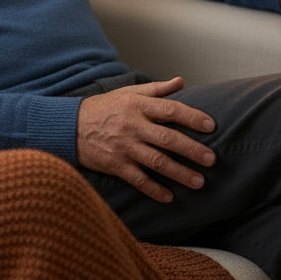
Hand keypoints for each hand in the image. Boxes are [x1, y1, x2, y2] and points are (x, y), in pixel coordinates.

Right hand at [77, 77, 217, 202]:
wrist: (68, 126)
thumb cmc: (102, 108)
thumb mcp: (127, 93)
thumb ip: (156, 89)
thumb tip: (181, 81)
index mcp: (137, 106)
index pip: (170, 110)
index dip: (192, 118)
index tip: (211, 126)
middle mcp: (132, 126)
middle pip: (168, 139)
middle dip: (192, 150)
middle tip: (212, 159)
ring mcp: (123, 147)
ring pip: (157, 162)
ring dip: (180, 173)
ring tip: (199, 182)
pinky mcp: (115, 165)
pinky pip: (138, 180)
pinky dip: (154, 189)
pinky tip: (168, 197)